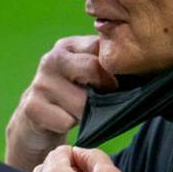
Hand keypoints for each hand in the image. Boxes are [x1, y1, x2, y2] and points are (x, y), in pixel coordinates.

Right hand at [5, 36, 117, 171]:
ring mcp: (40, 82)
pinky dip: (69, 126)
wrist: (34, 119)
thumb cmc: (71, 96)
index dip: (115, 71)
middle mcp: (52, 59)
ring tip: (77, 113)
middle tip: (98, 101)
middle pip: (94, 70)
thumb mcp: (87, 74)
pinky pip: (66, 121)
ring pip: (82, 103)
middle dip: (103, 91)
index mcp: (69, 45)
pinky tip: (61, 121)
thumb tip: (141, 68)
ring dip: (85, 114)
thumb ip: (104, 64)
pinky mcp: (32, 106)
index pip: (103, 50)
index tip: (114, 86)